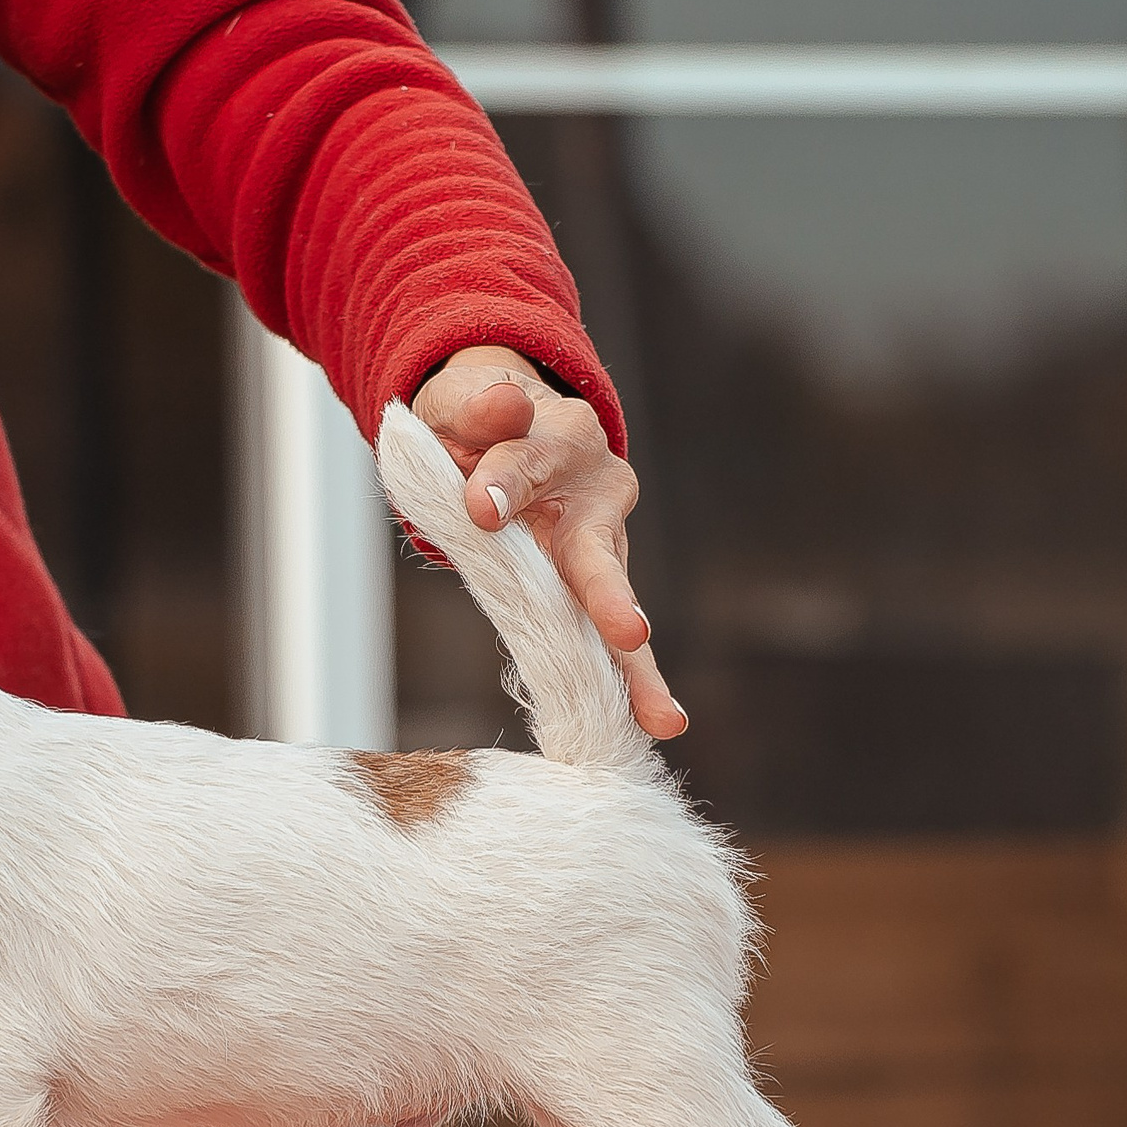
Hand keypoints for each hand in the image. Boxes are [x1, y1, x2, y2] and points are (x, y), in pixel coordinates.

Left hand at [411, 346, 684, 737]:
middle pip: (599, 555)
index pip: (527, 462)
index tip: (478, 508)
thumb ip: (480, 405)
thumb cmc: (479, 418)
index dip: (503, 484)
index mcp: (564, 438)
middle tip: (628, 632)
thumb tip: (503, 404)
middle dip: (609, 598)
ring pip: (616, 613)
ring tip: (663, 718)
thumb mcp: (463, 400)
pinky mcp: (591, 589)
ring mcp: (601, 549)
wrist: (504, 427)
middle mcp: (597, 499)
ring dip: (636, 668)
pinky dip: (624, 683)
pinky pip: (603, 641)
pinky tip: (649, 726)